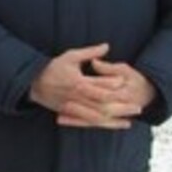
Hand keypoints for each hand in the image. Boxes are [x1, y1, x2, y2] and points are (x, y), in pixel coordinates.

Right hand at [28, 44, 153, 129]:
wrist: (33, 83)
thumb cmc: (53, 68)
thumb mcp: (70, 56)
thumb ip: (90, 52)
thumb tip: (107, 46)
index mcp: (78, 83)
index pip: (99, 86)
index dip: (114, 85)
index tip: (127, 83)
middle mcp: (77, 98)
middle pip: (102, 106)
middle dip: (121, 108)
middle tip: (138, 108)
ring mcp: (73, 108)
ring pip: (97, 118)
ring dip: (114, 120)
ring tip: (129, 121)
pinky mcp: (71, 114)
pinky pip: (89, 123)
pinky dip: (103, 125)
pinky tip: (114, 125)